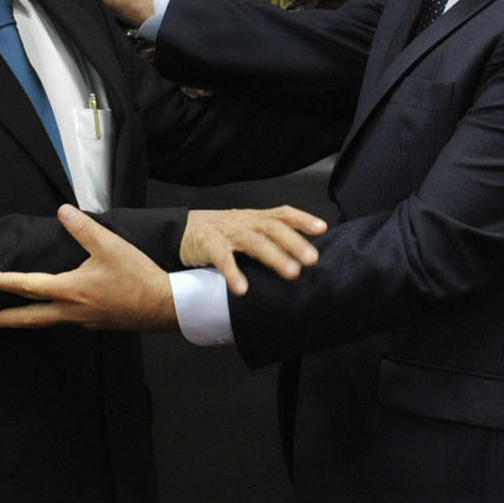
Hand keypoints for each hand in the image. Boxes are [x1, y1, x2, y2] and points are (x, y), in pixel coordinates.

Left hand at [0, 205, 176, 330]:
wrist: (166, 305)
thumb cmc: (138, 276)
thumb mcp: (111, 245)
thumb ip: (84, 228)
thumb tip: (62, 210)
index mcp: (70, 290)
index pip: (26, 286)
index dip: (0, 282)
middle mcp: (72, 310)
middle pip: (28, 318)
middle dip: (1, 320)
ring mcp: (83, 320)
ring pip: (45, 322)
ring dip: (23, 320)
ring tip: (7, 319)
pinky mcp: (96, 323)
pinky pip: (64, 321)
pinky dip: (48, 318)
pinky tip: (52, 312)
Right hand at [181, 206, 326, 295]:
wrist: (181, 231)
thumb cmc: (220, 233)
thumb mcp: (246, 229)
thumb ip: (268, 239)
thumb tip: (299, 258)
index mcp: (255, 218)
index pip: (282, 213)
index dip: (303, 219)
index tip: (322, 229)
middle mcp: (244, 222)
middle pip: (273, 228)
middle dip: (295, 243)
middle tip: (312, 260)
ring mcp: (227, 232)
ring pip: (254, 242)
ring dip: (275, 257)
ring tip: (291, 272)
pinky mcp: (208, 245)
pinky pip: (223, 259)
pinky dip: (233, 273)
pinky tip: (242, 289)